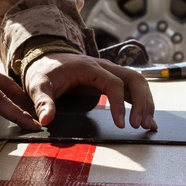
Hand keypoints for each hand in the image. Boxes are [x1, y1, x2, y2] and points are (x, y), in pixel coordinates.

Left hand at [23, 54, 157, 131]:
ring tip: (148, 125)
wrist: (44, 59)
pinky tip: (147, 119)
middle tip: (140, 125)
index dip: (119, 104)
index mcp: (89, 67)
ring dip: (146, 102)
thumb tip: (46, 119)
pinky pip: (132, 88)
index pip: (114, 83)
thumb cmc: (43, 71)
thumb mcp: (37, 85)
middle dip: (142, 102)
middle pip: (134, 79)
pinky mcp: (110, 80)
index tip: (121, 124)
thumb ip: (43, 102)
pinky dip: (142, 102)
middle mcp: (104, 66)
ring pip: (137, 82)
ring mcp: (109, 72)